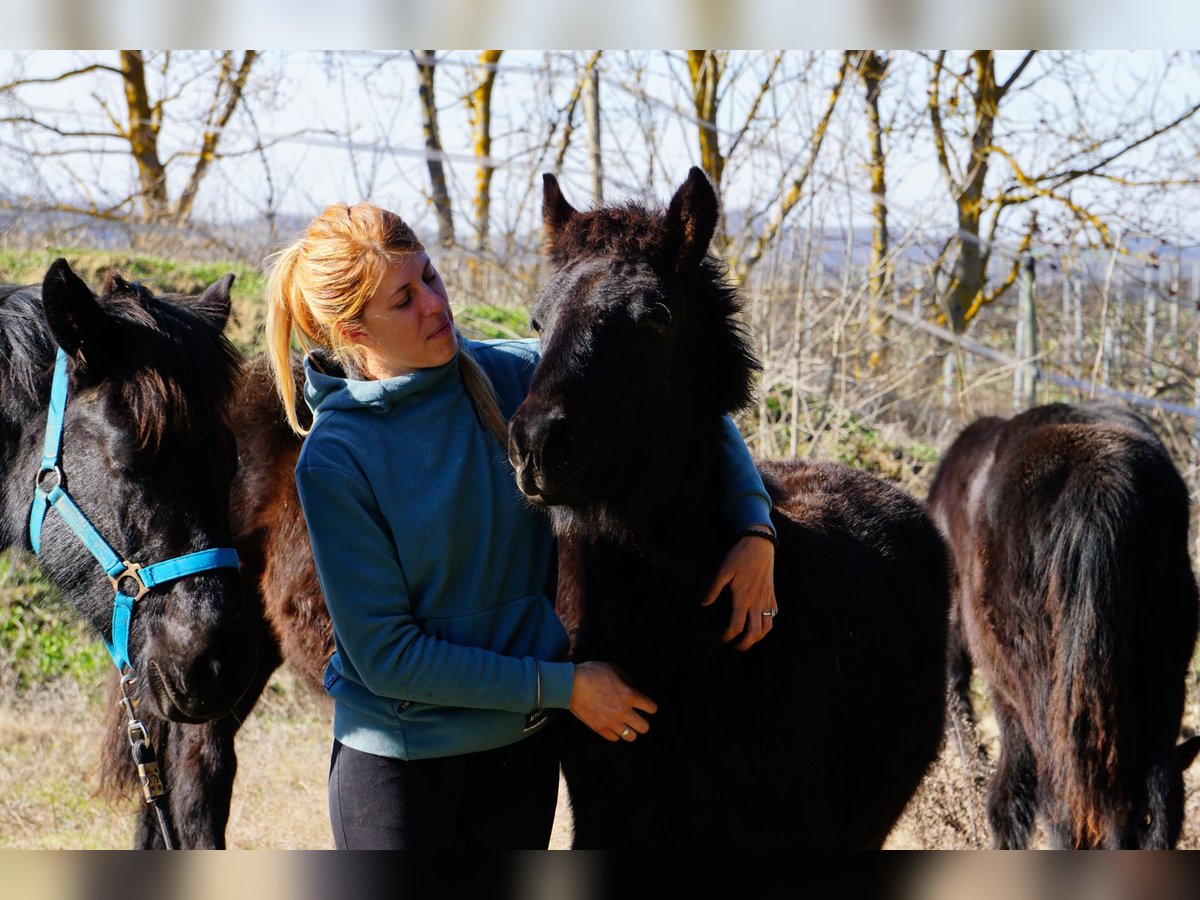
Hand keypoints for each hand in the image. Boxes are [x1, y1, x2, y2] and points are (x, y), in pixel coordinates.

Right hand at [569, 661, 657, 741]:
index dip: (651, 707)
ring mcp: (611, 722)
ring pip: (630, 736)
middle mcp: (623, 712)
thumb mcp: (613, 668)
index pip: (651, 708)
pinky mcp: (599, 728)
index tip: (648, 707)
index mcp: (629, 695)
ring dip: (630, 731)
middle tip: (638, 718)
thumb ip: (627, 677)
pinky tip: (613, 727)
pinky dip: (615, 734)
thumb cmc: (592, 673)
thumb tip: (633, 685)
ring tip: (626, 725)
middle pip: (644, 727)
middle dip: (643, 722)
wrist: (571, 685)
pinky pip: (614, 738)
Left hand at [701, 531, 776, 649]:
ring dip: (758, 637)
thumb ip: (713, 590)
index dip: (727, 636)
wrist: (760, 544)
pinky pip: (773, 615)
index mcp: (743, 598)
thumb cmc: (739, 556)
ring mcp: (767, 599)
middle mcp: (757, 602)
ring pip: (767, 627)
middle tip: (735, 647)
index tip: (721, 638)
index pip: (736, 626)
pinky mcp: (772, 594)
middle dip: (745, 644)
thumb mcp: (723, 571)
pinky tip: (760, 623)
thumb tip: (702, 604)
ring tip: (748, 639)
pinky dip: (767, 623)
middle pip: (754, 633)